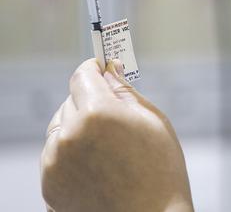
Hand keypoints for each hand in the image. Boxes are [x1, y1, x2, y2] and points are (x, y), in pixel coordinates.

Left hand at [41, 59, 193, 211]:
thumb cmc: (161, 170)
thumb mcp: (153, 121)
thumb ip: (125, 91)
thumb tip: (109, 69)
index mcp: (97, 112)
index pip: (82, 75)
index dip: (93, 69)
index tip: (101, 67)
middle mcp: (69, 134)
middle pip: (70, 101)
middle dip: (89, 102)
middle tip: (115, 117)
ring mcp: (55, 161)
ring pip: (60, 128)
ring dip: (78, 129)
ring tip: (108, 148)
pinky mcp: (50, 183)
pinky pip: (56, 155)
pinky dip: (71, 155)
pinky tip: (98, 166)